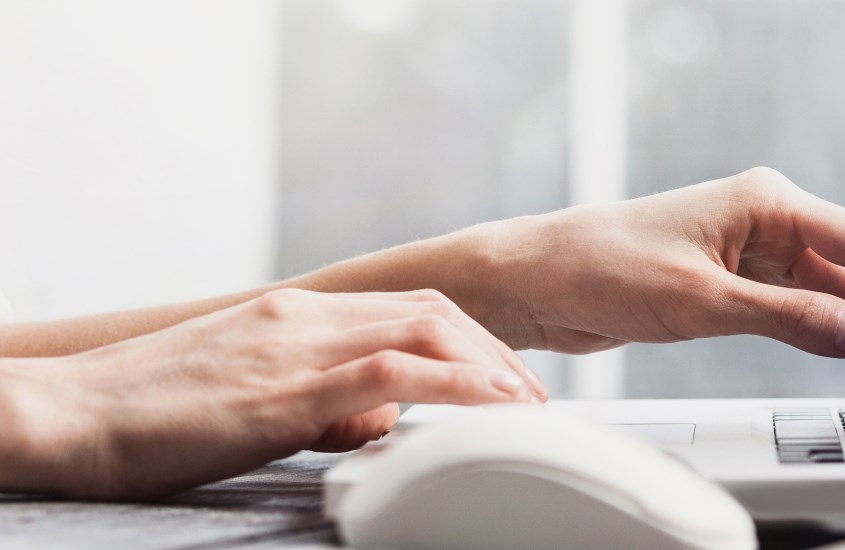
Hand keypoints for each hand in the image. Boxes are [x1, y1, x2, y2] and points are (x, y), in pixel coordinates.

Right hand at [0, 289, 538, 499]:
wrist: (66, 415)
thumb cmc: (150, 416)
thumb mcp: (251, 402)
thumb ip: (320, 404)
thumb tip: (378, 424)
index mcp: (295, 313)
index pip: (408, 309)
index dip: (471, 339)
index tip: (508, 376)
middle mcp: (303, 317)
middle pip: (432, 314)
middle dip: (496, 352)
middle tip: (533, 397)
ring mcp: (294, 348)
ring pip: (422, 333)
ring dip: (489, 367)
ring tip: (527, 406)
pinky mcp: (283, 391)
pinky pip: (389, 375)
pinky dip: (453, 387)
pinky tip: (489, 406)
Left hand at [453, 168, 844, 419]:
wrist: (535, 278)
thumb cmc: (601, 266)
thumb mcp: (703, 302)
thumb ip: (790, 320)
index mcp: (770, 203)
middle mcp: (769, 220)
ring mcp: (754, 251)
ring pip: (834, 303)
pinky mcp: (736, 281)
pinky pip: (804, 313)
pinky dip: (834, 341)